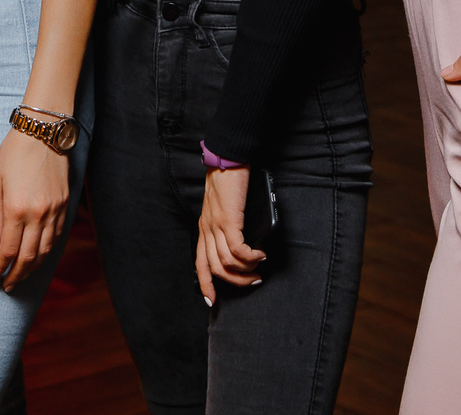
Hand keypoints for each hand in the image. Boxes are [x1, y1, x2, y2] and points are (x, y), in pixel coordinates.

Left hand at [0, 125, 70, 291]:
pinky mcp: (65, 204)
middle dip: (16, 275)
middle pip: (28, 257)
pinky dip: (48, 251)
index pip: (8, 251)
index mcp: (16, 209)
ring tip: (22, 276)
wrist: (44, 132)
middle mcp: (38, 214)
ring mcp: (55, 210)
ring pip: (45, 250)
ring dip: (33, 268)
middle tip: (7, 285)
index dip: (0, 269)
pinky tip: (39, 256)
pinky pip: (57, 236)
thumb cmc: (14, 154)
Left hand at [196, 166, 263, 303]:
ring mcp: (216, 225)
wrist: (228, 159)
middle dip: (235, 281)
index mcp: (204, 228)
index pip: (200, 264)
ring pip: (227, 262)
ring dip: (246, 270)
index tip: (213, 301)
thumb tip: (243, 242)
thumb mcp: (223, 208)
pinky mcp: (228, 220)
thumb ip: (228, 225)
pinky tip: (260, 254)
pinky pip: (238, 249)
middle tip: (253, 281)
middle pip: (215, 268)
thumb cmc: (229, 181)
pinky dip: (250, 257)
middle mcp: (207, 229)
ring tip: (259, 267)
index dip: (205, 285)